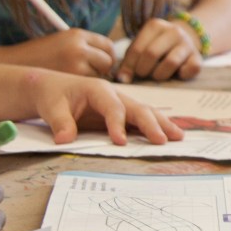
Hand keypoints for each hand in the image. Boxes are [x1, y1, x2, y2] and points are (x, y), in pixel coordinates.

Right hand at [2, 29, 114, 77]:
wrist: (15, 64)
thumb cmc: (42, 54)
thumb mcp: (65, 41)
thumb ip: (86, 46)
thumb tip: (111, 59)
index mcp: (78, 34)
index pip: (108, 45)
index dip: (108, 55)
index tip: (103, 62)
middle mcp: (78, 47)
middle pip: (108, 60)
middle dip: (104, 68)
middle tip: (92, 73)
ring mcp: (75, 63)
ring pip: (99, 74)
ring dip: (93, 78)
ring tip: (76, 77)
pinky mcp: (70, 78)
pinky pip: (87, 84)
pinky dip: (83, 85)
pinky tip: (71, 84)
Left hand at [27, 69, 183, 144]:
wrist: (52, 88)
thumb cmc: (53, 96)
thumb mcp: (51, 108)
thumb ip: (60, 122)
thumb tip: (64, 140)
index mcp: (99, 89)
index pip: (114, 108)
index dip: (118, 125)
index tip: (120, 142)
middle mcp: (116, 94)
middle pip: (138, 108)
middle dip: (152, 124)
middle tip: (163, 140)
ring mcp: (122, 102)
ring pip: (146, 112)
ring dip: (162, 124)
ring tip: (179, 137)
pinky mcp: (123, 112)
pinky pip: (142, 119)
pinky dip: (157, 126)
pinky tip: (169, 135)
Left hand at [116, 18, 201, 82]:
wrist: (182, 41)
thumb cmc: (155, 47)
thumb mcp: (141, 47)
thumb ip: (129, 61)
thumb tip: (121, 79)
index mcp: (155, 25)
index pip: (137, 49)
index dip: (129, 66)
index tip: (126, 77)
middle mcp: (173, 31)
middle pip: (152, 54)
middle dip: (143, 70)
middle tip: (142, 75)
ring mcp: (187, 43)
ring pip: (171, 62)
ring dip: (160, 74)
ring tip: (157, 75)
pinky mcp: (198, 57)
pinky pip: (191, 69)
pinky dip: (182, 75)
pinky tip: (177, 74)